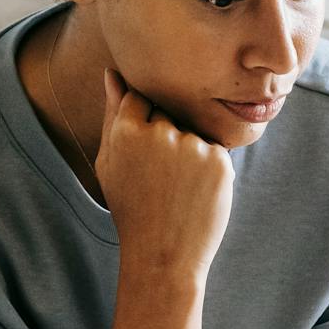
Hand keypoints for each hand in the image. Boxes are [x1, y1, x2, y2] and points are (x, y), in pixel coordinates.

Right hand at [95, 67, 234, 279]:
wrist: (163, 255)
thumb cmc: (131, 207)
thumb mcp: (110, 162)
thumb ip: (112, 113)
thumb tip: (112, 72)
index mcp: (127, 130)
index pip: (142, 98)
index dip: (144, 124)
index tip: (144, 153)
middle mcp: (160, 132)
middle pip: (169, 112)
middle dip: (166, 136)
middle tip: (159, 178)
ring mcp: (192, 145)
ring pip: (193, 130)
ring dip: (188, 151)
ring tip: (176, 188)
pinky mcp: (219, 160)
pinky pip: (213, 148)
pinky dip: (207, 167)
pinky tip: (193, 193)